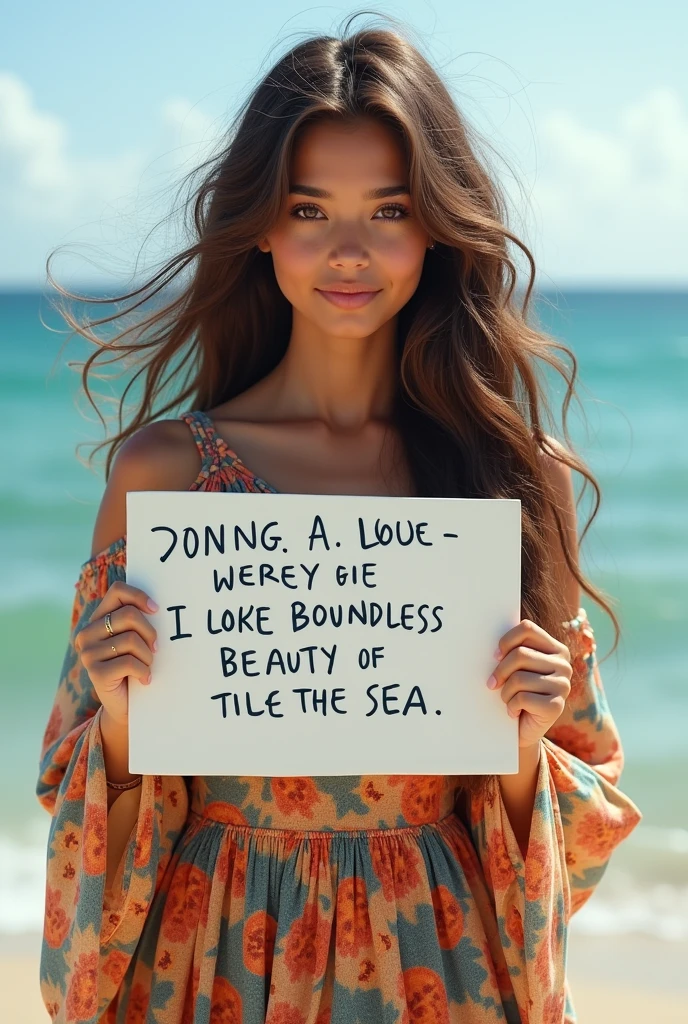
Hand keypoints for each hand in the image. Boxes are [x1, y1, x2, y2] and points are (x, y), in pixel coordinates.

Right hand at [74, 581, 158, 728]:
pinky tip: (144, 679)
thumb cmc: (134, 666)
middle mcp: (87, 633)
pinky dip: (144, 672)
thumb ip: (137, 620)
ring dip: (147, 657)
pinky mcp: (95, 672)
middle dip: (150, 633)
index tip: (156, 610)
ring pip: (131, 640)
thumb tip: (157, 606)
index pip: (117, 591)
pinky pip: (130, 663)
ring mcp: (88, 653)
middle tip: (155, 649)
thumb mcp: (135, 639)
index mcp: (97, 619)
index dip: (139, 596)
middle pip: (129, 615)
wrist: (126, 705)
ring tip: (146, 666)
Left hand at [487, 618, 571, 748]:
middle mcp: (564, 665)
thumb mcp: (517, 667)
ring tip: (508, 699)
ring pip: (519, 678)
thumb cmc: (517, 692)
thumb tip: (494, 646)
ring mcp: (563, 685)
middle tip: (493, 684)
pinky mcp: (557, 706)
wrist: (524, 728)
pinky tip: (514, 711)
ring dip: (505, 692)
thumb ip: (513, 650)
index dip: (506, 641)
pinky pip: (522, 698)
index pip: (527, 629)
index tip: (495, 656)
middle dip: (500, 671)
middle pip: (520, 654)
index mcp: (556, 649)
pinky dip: (511, 706)